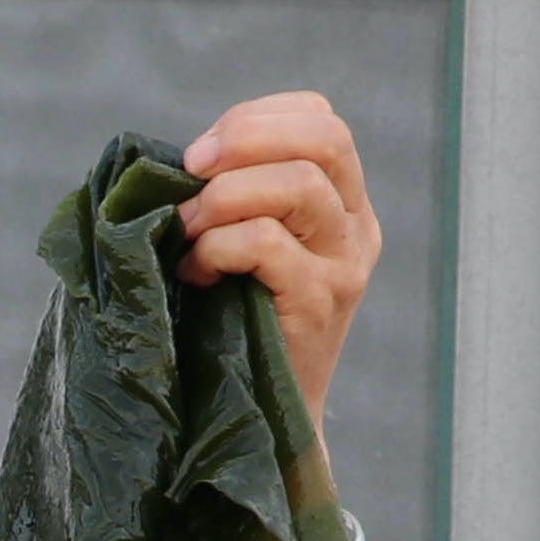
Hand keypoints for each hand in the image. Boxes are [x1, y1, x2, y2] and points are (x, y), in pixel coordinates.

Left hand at [176, 91, 379, 421]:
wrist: (269, 422)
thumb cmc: (237, 327)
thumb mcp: (246, 247)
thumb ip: (237, 196)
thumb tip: (183, 161)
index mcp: (343, 200)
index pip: (321, 118)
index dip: (255, 118)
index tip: (201, 154)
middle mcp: (356, 226)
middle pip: (325, 136)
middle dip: (245, 138)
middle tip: (190, 173)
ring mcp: (345, 264)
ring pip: (300, 184)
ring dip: (224, 197)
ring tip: (187, 232)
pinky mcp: (320, 303)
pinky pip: (269, 244)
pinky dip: (218, 246)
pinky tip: (195, 273)